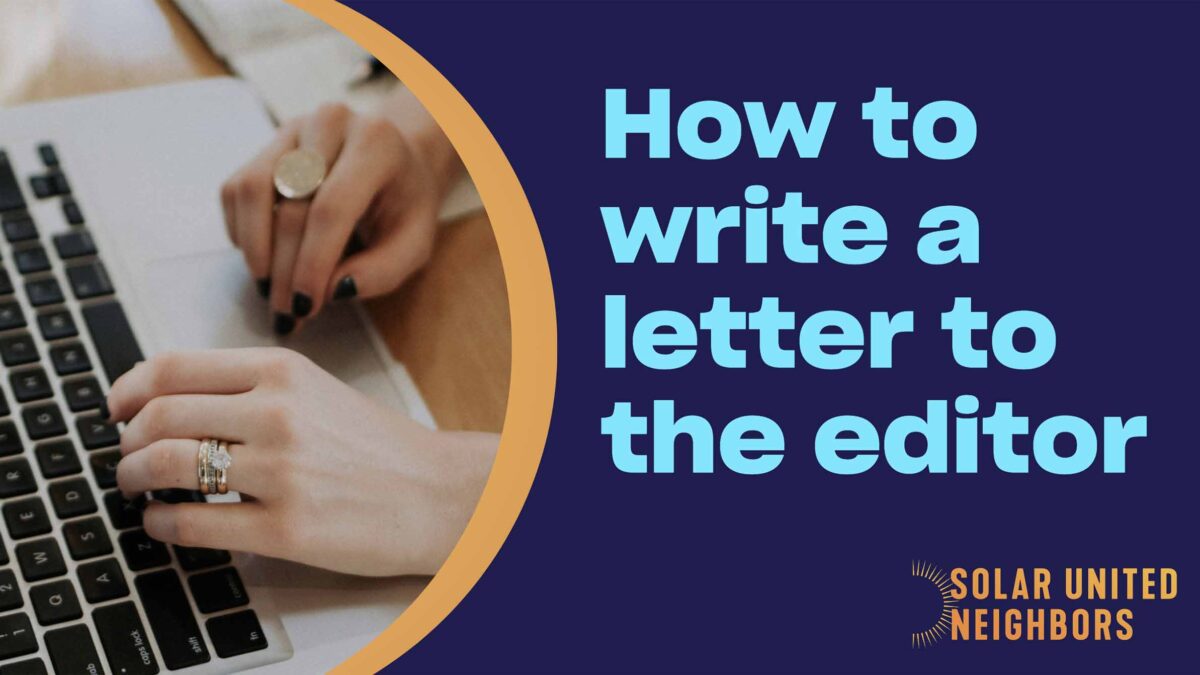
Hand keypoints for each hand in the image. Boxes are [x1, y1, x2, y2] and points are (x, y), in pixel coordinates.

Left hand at [108, 348, 496, 576]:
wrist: (439, 492)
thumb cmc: (379, 448)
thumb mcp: (318, 392)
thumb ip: (252, 388)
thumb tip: (169, 401)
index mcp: (284, 371)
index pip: (174, 367)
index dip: (129, 388)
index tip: (116, 407)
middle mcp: (279, 414)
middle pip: (160, 416)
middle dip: (127, 441)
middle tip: (126, 455)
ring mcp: (282, 471)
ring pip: (167, 466)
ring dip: (133, 478)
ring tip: (137, 488)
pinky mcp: (286, 527)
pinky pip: (193, 524)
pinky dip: (160, 525)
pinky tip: (163, 524)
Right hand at [221, 99, 452, 333]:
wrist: (396, 163)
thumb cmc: (404, 206)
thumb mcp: (414, 244)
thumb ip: (382, 271)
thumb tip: (333, 290)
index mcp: (376, 143)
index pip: (331, 207)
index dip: (312, 262)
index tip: (305, 306)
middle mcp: (330, 123)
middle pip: (291, 204)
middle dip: (284, 268)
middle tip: (286, 312)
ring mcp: (293, 129)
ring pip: (252, 190)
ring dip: (255, 250)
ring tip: (270, 290)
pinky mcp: (266, 144)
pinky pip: (236, 190)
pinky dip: (242, 232)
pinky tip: (264, 260)